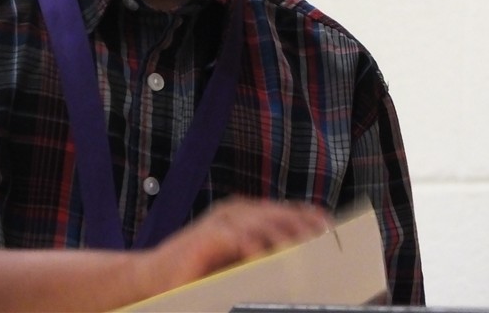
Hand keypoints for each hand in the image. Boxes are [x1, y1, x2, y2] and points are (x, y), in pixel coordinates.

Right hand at [142, 197, 330, 293]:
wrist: (153, 278)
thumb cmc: (198, 273)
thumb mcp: (238, 262)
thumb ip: (265, 258)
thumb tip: (303, 266)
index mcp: (245, 215)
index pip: (287, 210)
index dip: (310, 218)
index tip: (335, 231)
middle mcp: (234, 212)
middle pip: (278, 214)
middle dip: (304, 227)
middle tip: (326, 242)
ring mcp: (218, 222)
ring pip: (259, 223)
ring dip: (283, 236)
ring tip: (303, 249)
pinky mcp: (204, 237)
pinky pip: (231, 237)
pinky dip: (248, 245)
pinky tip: (261, 256)